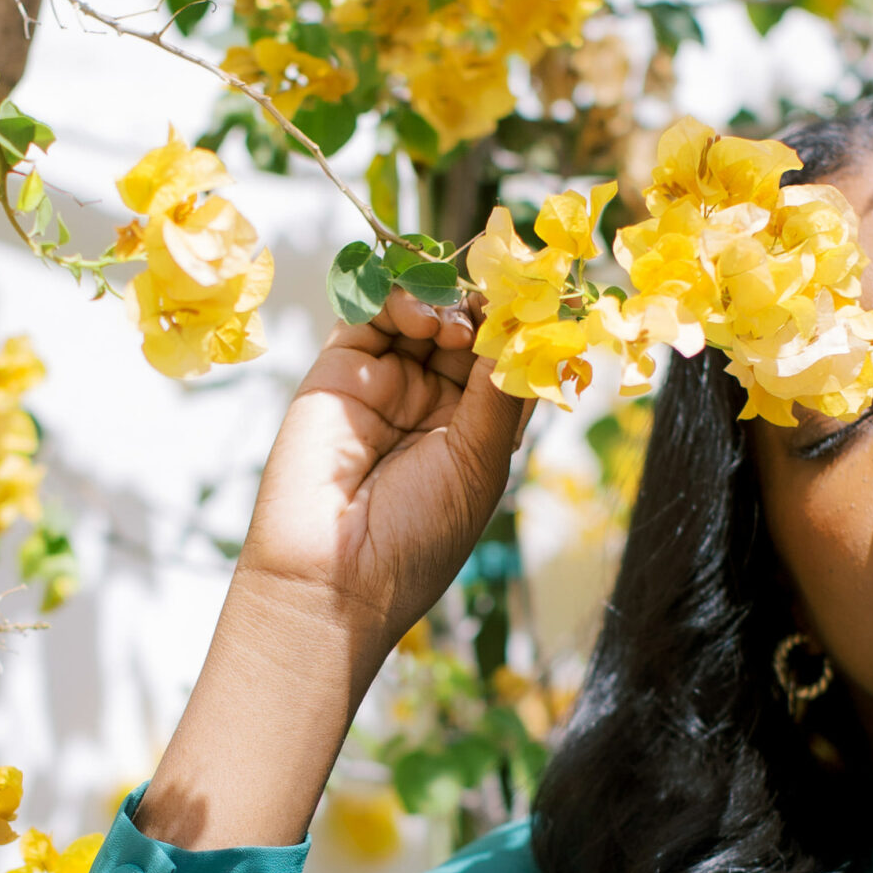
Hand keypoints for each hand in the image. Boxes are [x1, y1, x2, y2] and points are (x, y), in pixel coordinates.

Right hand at [133, 291, 530, 849]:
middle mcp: (427, 404)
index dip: (517, 331)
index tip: (540, 305)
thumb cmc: (416, 537)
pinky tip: (426, 317)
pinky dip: (399, 300)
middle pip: (462, 329)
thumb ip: (500, 390)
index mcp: (470, 432)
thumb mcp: (480, 463)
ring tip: (459, 320)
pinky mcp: (337, 371)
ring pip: (419, 315)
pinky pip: (368, 316)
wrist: (332, 578)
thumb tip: (525, 326)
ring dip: (445, 302)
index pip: (500, 361)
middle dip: (483, 307)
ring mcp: (382, 384)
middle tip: (504, 294)